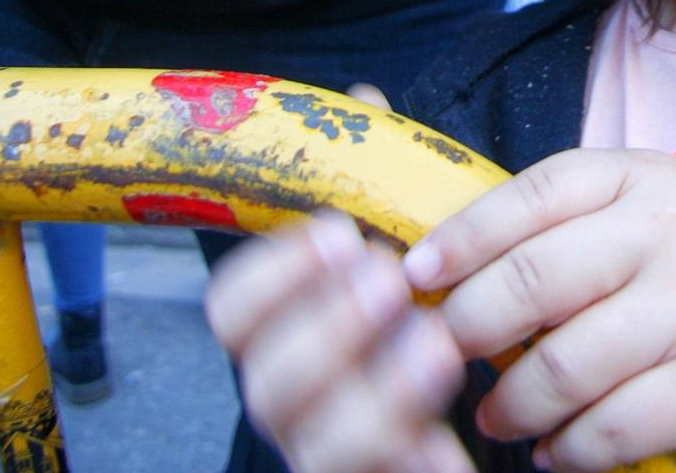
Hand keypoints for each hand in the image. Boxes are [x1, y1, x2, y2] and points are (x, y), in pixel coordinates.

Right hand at [205, 213, 471, 472]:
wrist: (433, 434)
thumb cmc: (405, 338)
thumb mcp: (377, 291)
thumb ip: (364, 265)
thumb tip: (359, 228)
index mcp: (274, 347)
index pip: (232, 313)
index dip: (273, 272)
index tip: (337, 232)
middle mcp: (288, 407)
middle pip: (269, 385)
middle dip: (330, 327)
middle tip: (389, 281)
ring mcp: (322, 455)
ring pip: (323, 449)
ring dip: (382, 394)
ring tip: (437, 349)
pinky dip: (414, 466)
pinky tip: (443, 450)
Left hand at [403, 150, 675, 471]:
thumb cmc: (661, 253)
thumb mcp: (618, 204)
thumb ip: (540, 223)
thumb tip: (428, 264)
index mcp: (632, 179)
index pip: (533, 197)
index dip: (463, 238)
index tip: (415, 275)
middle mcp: (664, 237)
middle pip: (537, 280)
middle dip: (470, 324)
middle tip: (447, 350)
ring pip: (568, 365)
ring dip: (513, 402)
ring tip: (497, 413)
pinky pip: (614, 428)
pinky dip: (569, 448)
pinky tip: (553, 446)